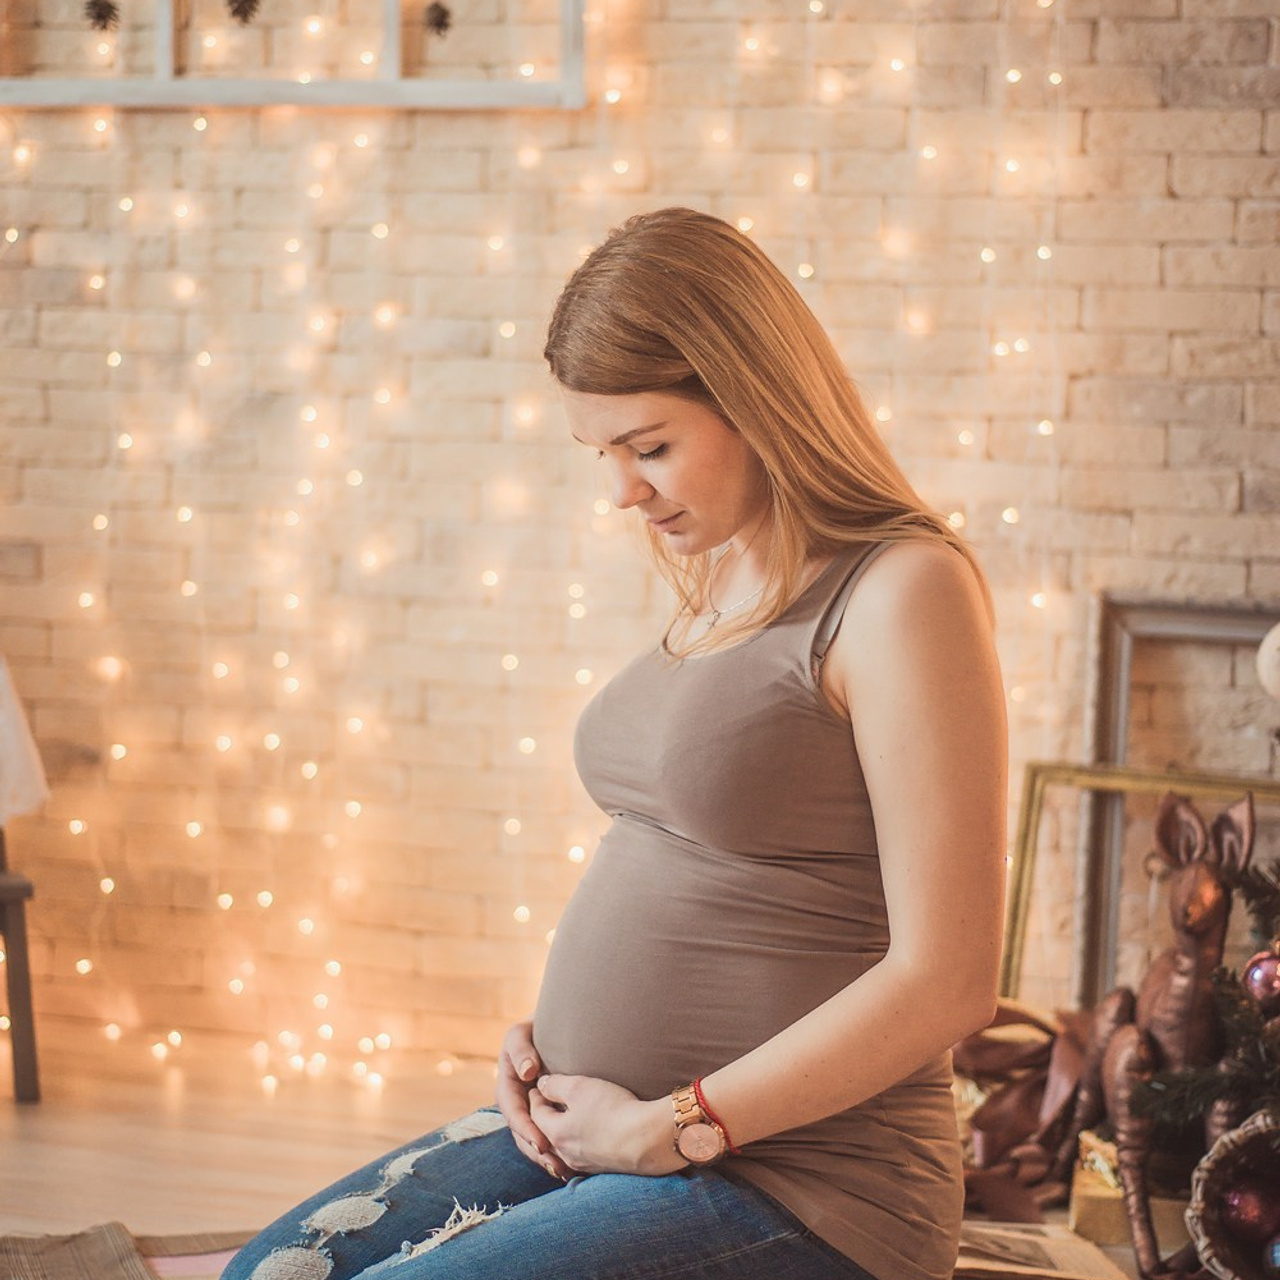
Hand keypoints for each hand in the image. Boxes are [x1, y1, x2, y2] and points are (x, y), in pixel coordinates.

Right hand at [495, 1021, 572, 1179]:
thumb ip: (521, 1050)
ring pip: (533, 1140)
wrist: (551, 1029)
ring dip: (545, 1157)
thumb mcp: (521, 1034)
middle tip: (555, 1164)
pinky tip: (570, 1164)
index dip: (526, 1130)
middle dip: (536, 1151)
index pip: (513, 1113)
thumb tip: (527, 1072)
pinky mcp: (543, 1115)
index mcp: (506, 1086)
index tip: (542, 1142)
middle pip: (522, 1134)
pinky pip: (547, 1135)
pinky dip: (556, 1150)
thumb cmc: (534, 1028)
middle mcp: (515, 1102)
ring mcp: (528, 1110)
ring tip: (563, 1171)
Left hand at [530, 1073, 685, 1176]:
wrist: (648, 1139)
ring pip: (563, 1147)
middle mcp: (566, 1154)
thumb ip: (555, 1085)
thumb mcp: (580, 1087)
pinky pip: (582, 1155)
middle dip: (544, 1117)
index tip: (538, 1085)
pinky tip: (588, 1135)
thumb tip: (541, 1085)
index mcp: (556, 1134)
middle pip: (546, 1133)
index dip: (536, 1096)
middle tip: (547, 1101)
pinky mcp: (603, 1168)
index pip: (535, 1114)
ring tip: (566, 1116)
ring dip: (561, 1131)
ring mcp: (585, 1164)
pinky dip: (578, 1143)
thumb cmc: (613, 1110)